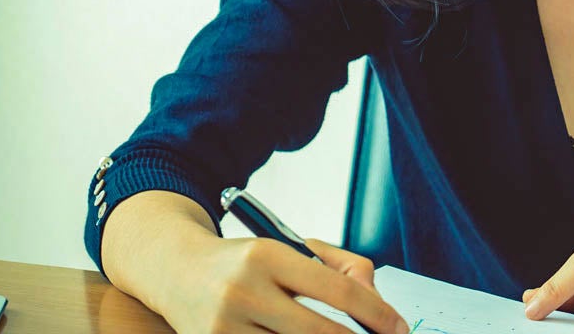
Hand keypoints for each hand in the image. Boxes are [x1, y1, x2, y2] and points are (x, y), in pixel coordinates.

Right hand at [161, 233, 408, 333]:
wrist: (175, 271)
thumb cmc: (245, 262)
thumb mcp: (290, 248)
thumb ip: (340, 267)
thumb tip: (374, 299)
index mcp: (268, 256)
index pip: (337, 290)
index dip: (376, 313)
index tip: (398, 327)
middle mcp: (244, 291)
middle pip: (320, 332)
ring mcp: (225, 327)